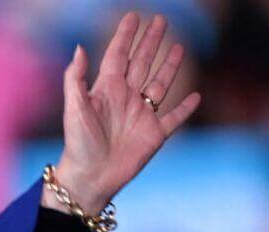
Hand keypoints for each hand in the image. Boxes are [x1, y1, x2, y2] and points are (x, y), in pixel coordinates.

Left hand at [48, 13, 200, 213]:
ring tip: (179, 47)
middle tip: (160, 20)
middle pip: (142, 63)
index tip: (133, 16)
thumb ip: (76, 78)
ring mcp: (141, 115)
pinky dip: (185, 108)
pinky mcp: (155, 134)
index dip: (125, 36)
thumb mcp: (74, 108)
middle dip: (151, 42)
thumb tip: (79, 47)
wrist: (90, 177)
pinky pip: (174, 117)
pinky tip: (194, 96)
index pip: (117, 55)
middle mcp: (125, 99)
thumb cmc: (78, 144)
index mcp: (106, 90)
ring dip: (170, 66)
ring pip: (160, 84)